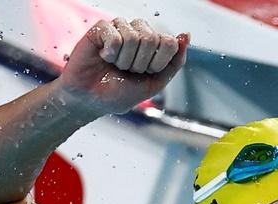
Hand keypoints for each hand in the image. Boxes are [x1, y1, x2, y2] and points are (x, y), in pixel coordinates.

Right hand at [54, 18, 187, 115]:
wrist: (91, 100)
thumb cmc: (121, 93)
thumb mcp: (155, 83)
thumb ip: (174, 62)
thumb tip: (186, 35)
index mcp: (155, 45)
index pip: (169, 42)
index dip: (158, 63)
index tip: (146, 73)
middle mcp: (139, 33)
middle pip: (151, 38)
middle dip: (139, 63)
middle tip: (127, 71)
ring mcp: (120, 28)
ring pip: (132, 37)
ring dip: (124, 60)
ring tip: (115, 65)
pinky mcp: (101, 28)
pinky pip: (114, 35)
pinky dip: (110, 53)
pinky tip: (104, 57)